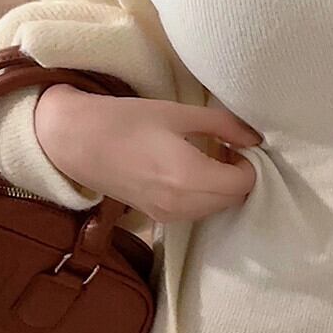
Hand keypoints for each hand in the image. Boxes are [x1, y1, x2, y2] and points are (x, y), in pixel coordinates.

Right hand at [34, 84, 264, 224]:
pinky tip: (189, 172)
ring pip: (217, 209)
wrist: (77, 142)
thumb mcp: (178, 113)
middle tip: (226, 150)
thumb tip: (255, 138)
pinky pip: (198, 213)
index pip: (244, 183)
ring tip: (207, 158)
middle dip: (238, 177)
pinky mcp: (159, 219)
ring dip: (222, 188)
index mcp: (190, 177)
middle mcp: (183, 204)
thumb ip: (223, 126)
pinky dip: (205, 196)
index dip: (249, 164)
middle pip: (234, 199)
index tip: (237, 144)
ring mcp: (169, 216)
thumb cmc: (127, 120)